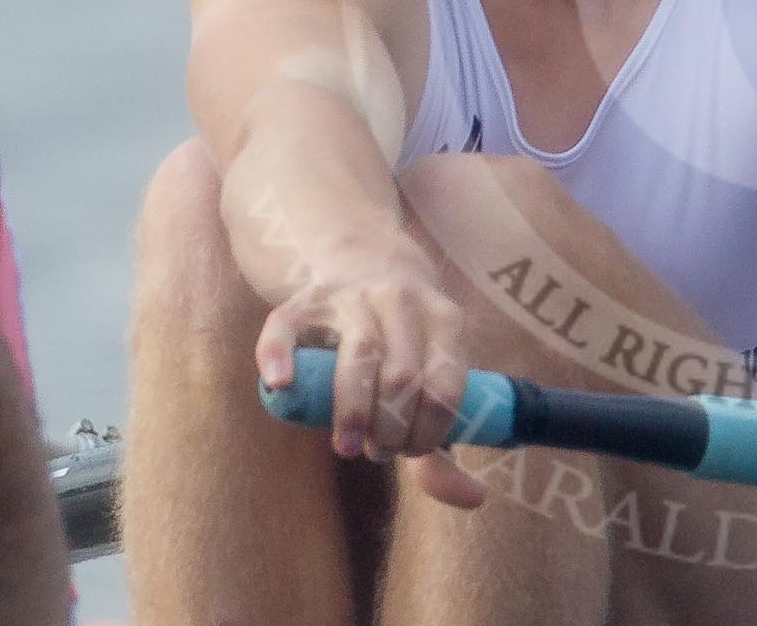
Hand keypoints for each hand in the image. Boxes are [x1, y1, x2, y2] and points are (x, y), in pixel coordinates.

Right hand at [254, 238, 485, 507]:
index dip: (429, 430)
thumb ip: (445, 442)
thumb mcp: (434, 376)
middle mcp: (403, 300)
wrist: (366, 257)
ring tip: (348, 446)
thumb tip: (476, 498)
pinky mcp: (307, 298)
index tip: (410, 452)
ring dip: (352, 410)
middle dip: (391, 428)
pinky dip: (280, 356)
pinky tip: (281, 387)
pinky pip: (288, 325)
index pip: (445, 384)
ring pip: (358, 354)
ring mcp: (353, 295)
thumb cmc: (407, 341)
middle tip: (378, 450)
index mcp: (445, 319)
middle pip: (403, 375)